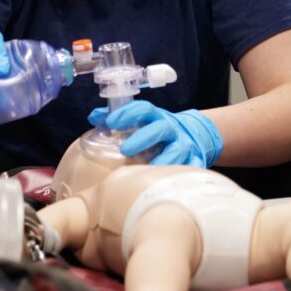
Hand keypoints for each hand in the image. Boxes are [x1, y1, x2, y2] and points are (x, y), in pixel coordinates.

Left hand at [88, 100, 222, 167]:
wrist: (194, 134)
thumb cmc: (158, 129)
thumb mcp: (143, 120)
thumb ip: (119, 119)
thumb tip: (94, 117)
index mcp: (156, 117)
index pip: (143, 109)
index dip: (128, 113)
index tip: (112, 122)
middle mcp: (170, 128)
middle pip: (159, 128)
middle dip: (143, 138)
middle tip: (124, 150)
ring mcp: (184, 143)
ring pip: (177, 149)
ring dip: (163, 159)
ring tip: (148, 170)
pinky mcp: (195, 157)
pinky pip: (194, 165)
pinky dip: (187, 172)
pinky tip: (175, 182)